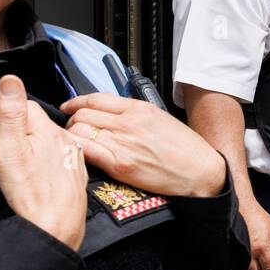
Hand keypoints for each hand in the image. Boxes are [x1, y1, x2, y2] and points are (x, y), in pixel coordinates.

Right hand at [0, 75, 86, 249]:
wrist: (54, 226)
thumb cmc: (32, 192)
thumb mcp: (11, 148)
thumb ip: (12, 113)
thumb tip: (10, 80)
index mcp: (49, 131)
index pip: (27, 106)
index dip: (7, 110)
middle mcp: (66, 141)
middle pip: (40, 123)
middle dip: (21, 128)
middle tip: (4, 142)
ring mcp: (74, 158)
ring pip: (52, 140)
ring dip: (36, 143)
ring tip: (20, 158)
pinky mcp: (76, 174)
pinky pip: (60, 158)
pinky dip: (47, 160)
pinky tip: (39, 172)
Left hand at [60, 93, 225, 197]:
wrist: (199, 170)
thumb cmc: (185, 148)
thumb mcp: (161, 118)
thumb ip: (135, 114)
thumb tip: (113, 113)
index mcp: (138, 109)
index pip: (95, 99)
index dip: (76, 102)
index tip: (69, 107)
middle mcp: (128, 123)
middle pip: (82, 114)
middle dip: (71, 121)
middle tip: (71, 128)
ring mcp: (123, 143)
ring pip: (79, 131)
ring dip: (71, 137)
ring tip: (74, 144)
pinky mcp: (120, 165)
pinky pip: (87, 152)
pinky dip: (76, 151)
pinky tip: (77, 155)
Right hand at [241, 199, 269, 269]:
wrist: (240, 207)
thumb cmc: (258, 216)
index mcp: (263, 248)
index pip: (269, 269)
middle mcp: (250, 253)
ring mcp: (239, 253)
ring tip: (257, 267)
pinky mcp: (231, 252)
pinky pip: (238, 266)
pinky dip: (244, 267)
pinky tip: (248, 262)